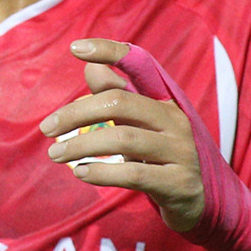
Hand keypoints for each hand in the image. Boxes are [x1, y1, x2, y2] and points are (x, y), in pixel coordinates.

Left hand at [40, 38, 204, 232]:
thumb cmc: (163, 157)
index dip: (111, 51)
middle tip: (47, 128)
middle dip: (77, 113)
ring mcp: (181, 151)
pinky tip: (81, 173)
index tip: (76, 47)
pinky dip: (102, 172)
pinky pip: (134, 174)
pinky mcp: (178, 183)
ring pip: (123, 139)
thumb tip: (90, 67)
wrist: (204, 202)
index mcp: (166, 100)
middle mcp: (176, 120)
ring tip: (56, 154)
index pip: (141, 64)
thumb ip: (117, 97)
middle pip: (120, 102)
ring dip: (82, 145)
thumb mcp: (142, 125)